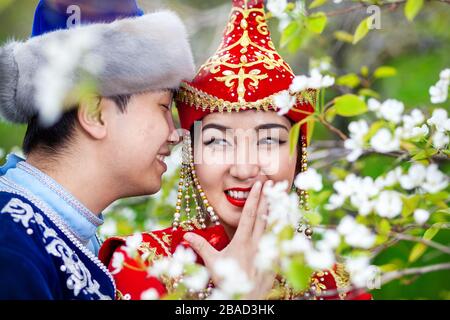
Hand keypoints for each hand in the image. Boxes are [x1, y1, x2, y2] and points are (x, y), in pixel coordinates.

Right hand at [183, 180, 275, 298]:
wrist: (245, 299)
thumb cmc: (228, 280)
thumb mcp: (212, 262)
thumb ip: (201, 246)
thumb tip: (187, 234)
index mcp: (242, 241)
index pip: (249, 215)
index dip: (254, 199)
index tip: (258, 186)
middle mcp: (257, 243)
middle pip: (263, 216)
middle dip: (267, 199)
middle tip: (272, 184)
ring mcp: (267, 251)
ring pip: (275, 227)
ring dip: (278, 211)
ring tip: (283, 197)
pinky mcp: (274, 259)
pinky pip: (282, 241)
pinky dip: (285, 229)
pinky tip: (289, 222)